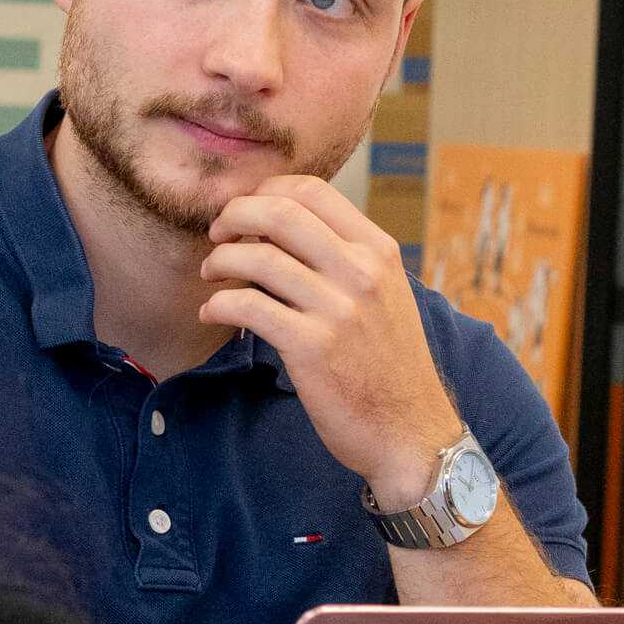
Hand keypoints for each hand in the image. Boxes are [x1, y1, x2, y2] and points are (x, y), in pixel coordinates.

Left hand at [199, 175, 460, 507]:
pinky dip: (218, 303)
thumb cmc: (389, 365)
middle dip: (234, 215)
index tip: (244, 210)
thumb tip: (279, 228)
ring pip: (258, 257)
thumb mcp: (386, 295)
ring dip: (219, 260)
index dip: (266, 191)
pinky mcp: (311, 347)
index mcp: (378, 251)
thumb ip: (345, 259)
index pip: (313, 190)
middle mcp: (361, 272)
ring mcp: (338, 309)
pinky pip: (248, 305)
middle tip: (216, 234)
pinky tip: (211, 312)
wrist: (412, 433)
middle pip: (280, 212)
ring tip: (211, 274)